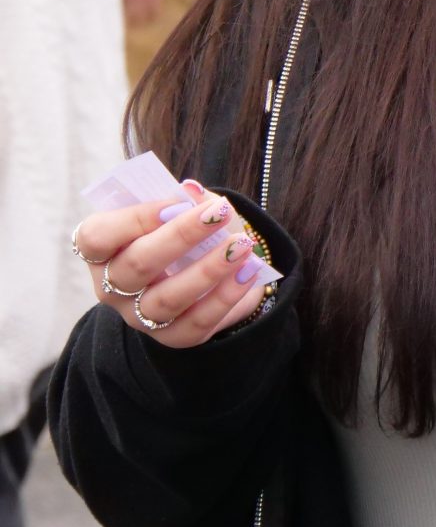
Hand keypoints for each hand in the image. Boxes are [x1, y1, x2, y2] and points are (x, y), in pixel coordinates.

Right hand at [72, 181, 269, 347]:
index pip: (96, 237)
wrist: (205, 275)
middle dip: (181, 236)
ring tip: (241, 245)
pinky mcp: (171, 336)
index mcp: (101, 252)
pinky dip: (226, 296)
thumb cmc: (181, 235)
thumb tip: (192, 190)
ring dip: (209, 270)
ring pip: (167, 299)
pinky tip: (248, 271)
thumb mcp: (179, 213)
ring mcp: (139, 316)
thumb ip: (184, 200)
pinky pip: (197, 322)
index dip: (133, 219)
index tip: (177, 202)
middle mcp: (112, 287)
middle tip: (220, 213)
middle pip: (136, 265)